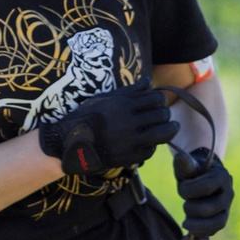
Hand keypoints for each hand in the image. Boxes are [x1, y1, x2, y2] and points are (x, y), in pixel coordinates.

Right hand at [39, 84, 177, 178]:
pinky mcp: (128, 157)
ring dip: (170, 129)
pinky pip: (150, 150)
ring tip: (171, 127)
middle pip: (162, 115)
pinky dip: (151, 145)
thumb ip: (129, 91)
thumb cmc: (86, 117)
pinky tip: (147, 142)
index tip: (157, 103)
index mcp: (123, 105)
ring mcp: (129, 141)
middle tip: (163, 116)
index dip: (160, 99)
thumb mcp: (104, 99)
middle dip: (165, 114)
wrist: (68, 143)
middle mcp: (128, 122)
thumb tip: (149, 82)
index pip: (156, 98)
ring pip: (163, 133)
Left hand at [173, 147, 233, 236]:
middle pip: (210, 208)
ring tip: (186, 222)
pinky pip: (214, 230)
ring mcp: (226, 207)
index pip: (206, 187)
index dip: (189, 190)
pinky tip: (190, 226)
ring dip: (196, 225)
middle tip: (185, 203)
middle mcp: (228, 193)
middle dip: (191, 208)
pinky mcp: (221, 218)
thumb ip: (184, 164)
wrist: (202, 178)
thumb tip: (179, 157)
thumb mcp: (188, 166)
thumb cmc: (193, 171)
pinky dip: (200, 232)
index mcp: (222, 176)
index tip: (182, 186)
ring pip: (217, 223)